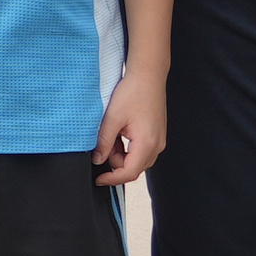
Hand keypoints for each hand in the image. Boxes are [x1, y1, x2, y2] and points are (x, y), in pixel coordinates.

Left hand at [93, 66, 164, 186]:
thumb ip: (104, 142)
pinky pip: (141, 150)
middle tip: (103, 142)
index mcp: (147, 144)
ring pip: (136, 159)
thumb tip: (97, 160)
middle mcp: (157, 146)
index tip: (98, 179)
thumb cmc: (132, 93)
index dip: (112, 179)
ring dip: (121, 153)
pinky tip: (120, 131)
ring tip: (112, 132)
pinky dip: (128, 147)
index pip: (129, 173)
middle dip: (115, 161)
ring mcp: (158, 141)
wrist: (148, 76)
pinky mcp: (156, 135)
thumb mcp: (112, 118)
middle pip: (133, 168)